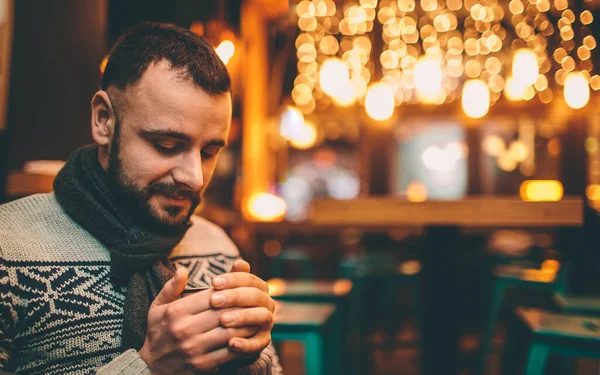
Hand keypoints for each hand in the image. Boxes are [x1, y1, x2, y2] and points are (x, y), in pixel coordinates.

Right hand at [138, 267, 258, 374]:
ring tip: (258, 317)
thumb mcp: (158, 307)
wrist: (150, 367)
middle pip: (224, 313)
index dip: (230, 291)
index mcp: (176, 312)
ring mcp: (194, 349)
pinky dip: (244, 343)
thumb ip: (171, 287)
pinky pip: (229, 352)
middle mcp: (185, 329)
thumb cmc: (157, 331)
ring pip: (230, 332)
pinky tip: (251, 336)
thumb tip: (183, 269)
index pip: (211, 296)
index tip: (242, 288)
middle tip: (258, 301)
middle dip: (243, 306)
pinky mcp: (202, 365)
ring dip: (248, 324)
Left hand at [210, 260, 275, 356]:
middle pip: (257, 295)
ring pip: (263, 316)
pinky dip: (247, 344)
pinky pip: (259, 343)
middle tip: (214, 300)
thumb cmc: (216, 310)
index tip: (213, 282)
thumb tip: (240, 262)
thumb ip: (228, 280)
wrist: (216, 338)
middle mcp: (266, 304)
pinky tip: (231, 344)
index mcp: (257, 288)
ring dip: (243, 317)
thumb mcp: (217, 295)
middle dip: (235, 296)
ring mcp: (266, 323)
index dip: (233, 279)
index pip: (250, 279)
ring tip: (222, 320)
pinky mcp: (262, 342)